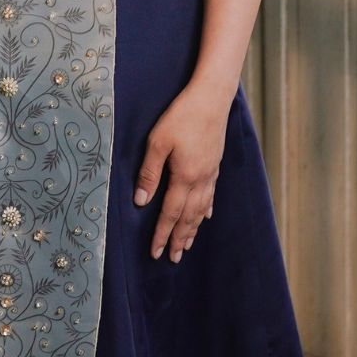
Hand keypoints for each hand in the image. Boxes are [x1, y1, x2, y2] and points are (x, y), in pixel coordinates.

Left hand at [133, 82, 231, 262]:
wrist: (212, 97)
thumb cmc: (181, 116)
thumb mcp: (158, 141)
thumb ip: (149, 172)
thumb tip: (141, 201)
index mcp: (184, 177)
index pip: (171, 213)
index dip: (162, 234)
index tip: (156, 252)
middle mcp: (200, 180)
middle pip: (188, 217)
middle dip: (179, 239)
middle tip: (173, 259)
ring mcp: (210, 173)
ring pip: (201, 209)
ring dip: (193, 229)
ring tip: (187, 245)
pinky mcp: (215, 164)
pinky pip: (211, 194)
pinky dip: (206, 209)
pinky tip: (206, 216)